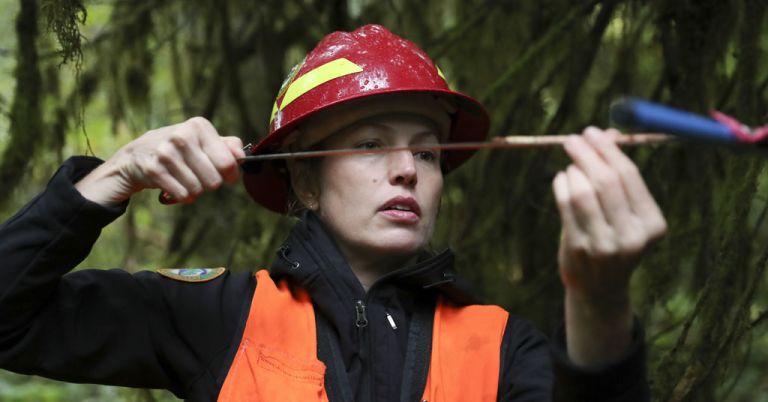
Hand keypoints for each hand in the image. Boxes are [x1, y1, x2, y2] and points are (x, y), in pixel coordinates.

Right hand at [75, 117, 244, 206]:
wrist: (136, 156)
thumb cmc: (178, 149)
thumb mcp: (202, 140)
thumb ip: (227, 145)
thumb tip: (242, 156)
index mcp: (198, 126)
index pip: (229, 162)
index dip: (230, 173)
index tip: (224, 172)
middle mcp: (182, 136)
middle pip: (215, 180)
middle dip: (210, 183)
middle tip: (199, 175)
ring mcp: (166, 153)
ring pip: (198, 190)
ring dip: (195, 191)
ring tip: (185, 179)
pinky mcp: (154, 170)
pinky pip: (183, 195)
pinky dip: (183, 196)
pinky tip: (175, 186)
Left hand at [552, 126, 665, 365]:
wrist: (600, 288)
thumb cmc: (614, 238)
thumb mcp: (624, 211)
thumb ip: (618, 174)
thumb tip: (608, 131)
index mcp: (653, 224)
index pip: (629, 176)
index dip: (608, 149)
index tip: (594, 132)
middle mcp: (633, 236)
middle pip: (606, 181)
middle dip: (587, 153)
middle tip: (573, 139)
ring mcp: (605, 245)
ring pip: (583, 191)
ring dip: (573, 169)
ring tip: (570, 164)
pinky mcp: (579, 248)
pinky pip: (566, 205)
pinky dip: (561, 184)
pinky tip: (562, 179)